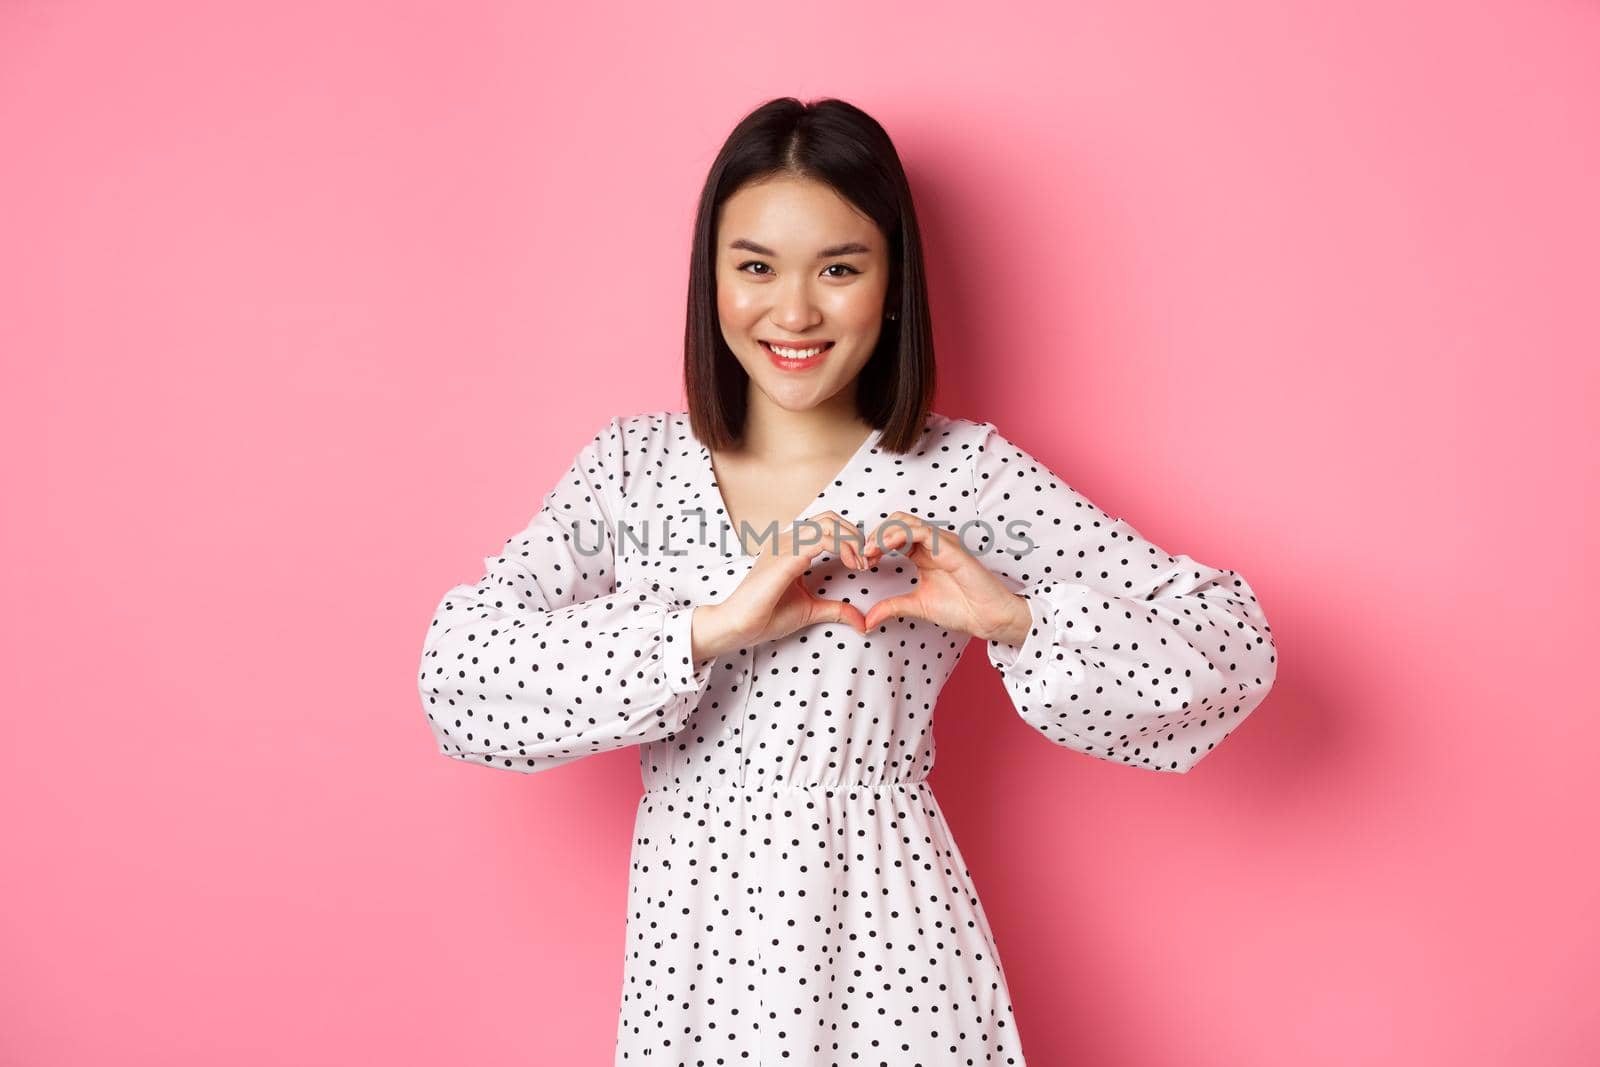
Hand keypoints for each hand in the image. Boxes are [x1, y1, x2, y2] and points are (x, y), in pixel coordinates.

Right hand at [691, 510, 869, 659]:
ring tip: (860, 564)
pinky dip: (844, 547)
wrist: (738, 626)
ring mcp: (785, 544)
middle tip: (866, 561)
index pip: (826, 525)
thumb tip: (861, 620)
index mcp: (790, 546)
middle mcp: (786, 539)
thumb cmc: (765, 616)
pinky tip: (852, 565)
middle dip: (855, 536)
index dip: (850, 539)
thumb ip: (835, 609)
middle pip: (830, 518)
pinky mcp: (786, 556)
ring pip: (829, 523)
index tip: (862, 564)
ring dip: (852, 541)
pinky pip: (823, 538)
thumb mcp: (810, 610)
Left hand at [857, 511, 1031, 641]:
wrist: (986, 617)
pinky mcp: (950, 546)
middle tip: (863, 555)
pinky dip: (899, 535)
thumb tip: (867, 620)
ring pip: (905, 521)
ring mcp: (941, 542)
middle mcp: (931, 543)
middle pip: (896, 522)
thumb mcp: (915, 606)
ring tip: (870, 551)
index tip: (861, 562)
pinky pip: (921, 531)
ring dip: (883, 533)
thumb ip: (891, 608)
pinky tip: (885, 548)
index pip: (893, 535)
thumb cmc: (961, 608)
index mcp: (923, 553)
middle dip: (875, 535)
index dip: (874, 544)